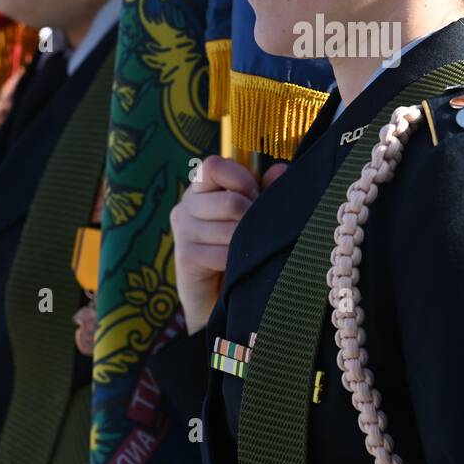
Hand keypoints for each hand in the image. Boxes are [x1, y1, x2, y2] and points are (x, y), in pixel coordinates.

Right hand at [171, 155, 287, 334]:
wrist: (217, 298)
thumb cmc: (238, 248)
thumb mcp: (253, 214)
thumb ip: (266, 190)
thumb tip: (280, 169)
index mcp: (200, 189)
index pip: (214, 165)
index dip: (241, 179)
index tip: (253, 196)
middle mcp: (186, 205)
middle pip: (231, 201)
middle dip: (253, 217)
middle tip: (256, 231)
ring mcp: (183, 231)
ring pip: (232, 229)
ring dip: (249, 242)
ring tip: (248, 250)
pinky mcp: (185, 257)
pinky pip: (224, 254)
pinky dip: (239, 261)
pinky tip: (239, 266)